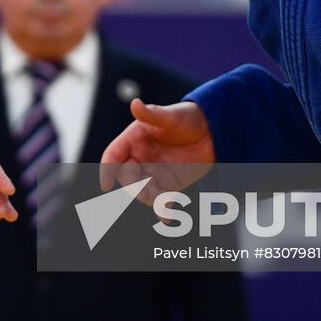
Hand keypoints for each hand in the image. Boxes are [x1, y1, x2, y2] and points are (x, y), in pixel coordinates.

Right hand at [99, 100, 215, 204]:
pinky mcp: (170, 185)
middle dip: (134, 188)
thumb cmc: (189, 117)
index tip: (105, 185)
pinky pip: (162, 200)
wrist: (214, 131)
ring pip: (143, 191)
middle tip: (147, 194)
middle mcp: (140, 158)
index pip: (113, 155)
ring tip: (163, 205)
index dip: (107, 169)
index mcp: (133, 139)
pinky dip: (163, 210)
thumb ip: (153, 114)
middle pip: (127, 178)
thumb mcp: (171, 116)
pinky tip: (167, 217)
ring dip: (150, 199)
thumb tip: (135, 103)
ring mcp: (154, 173)